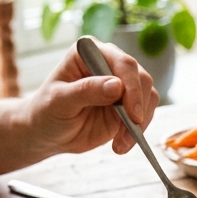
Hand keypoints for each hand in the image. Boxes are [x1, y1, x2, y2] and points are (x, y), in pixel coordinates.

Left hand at [26, 37, 158, 154]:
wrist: (47, 132)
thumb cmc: (47, 111)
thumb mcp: (60, 101)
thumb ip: (86, 91)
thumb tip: (117, 86)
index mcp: (91, 52)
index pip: (122, 62)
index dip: (132, 87)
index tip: (132, 115)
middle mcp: (110, 63)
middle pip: (141, 78)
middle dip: (139, 107)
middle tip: (130, 132)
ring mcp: (122, 83)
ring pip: (149, 95)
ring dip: (141, 122)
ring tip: (121, 143)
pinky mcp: (129, 104)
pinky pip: (146, 113)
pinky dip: (138, 131)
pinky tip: (121, 144)